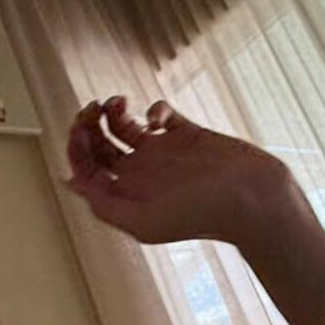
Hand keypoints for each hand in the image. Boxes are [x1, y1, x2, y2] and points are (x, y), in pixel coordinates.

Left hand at [63, 96, 293, 246]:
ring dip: (113, 112)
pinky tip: (157, 117)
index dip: (76, 148)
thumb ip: (105, 205)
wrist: (253, 198)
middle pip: (100, 145)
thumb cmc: (203, 216)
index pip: (87, 170)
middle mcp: (141, 175)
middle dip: (89, 125)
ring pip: (124, 126)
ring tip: (116, 102)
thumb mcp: (145, 222)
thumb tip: (71, 183)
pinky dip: (153, 108)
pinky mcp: (186, 134)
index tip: (81, 129)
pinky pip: (159, 114)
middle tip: (93, 109)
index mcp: (128, 196)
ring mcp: (163, 154)